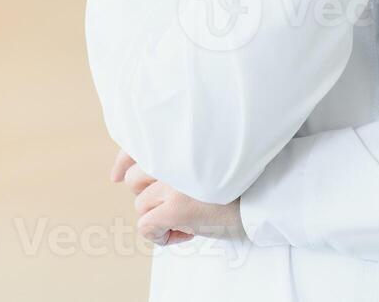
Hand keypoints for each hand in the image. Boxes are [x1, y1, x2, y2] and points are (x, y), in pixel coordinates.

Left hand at [110, 149, 244, 245]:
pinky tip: (183, 234)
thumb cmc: (236, 179)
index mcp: (177, 142)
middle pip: (133, 180)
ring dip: (158, 217)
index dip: (123, 162)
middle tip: (175, 203)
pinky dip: (160, 236)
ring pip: (140, 205)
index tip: (116, 175)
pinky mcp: (175, 207)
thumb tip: (134, 174)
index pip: (135, 147)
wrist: (261, 195)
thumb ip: (177, 159)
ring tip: (186, 219)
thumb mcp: (204, 158)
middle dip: (149, 195)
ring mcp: (172, 183)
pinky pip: (146, 226)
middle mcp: (172, 158)